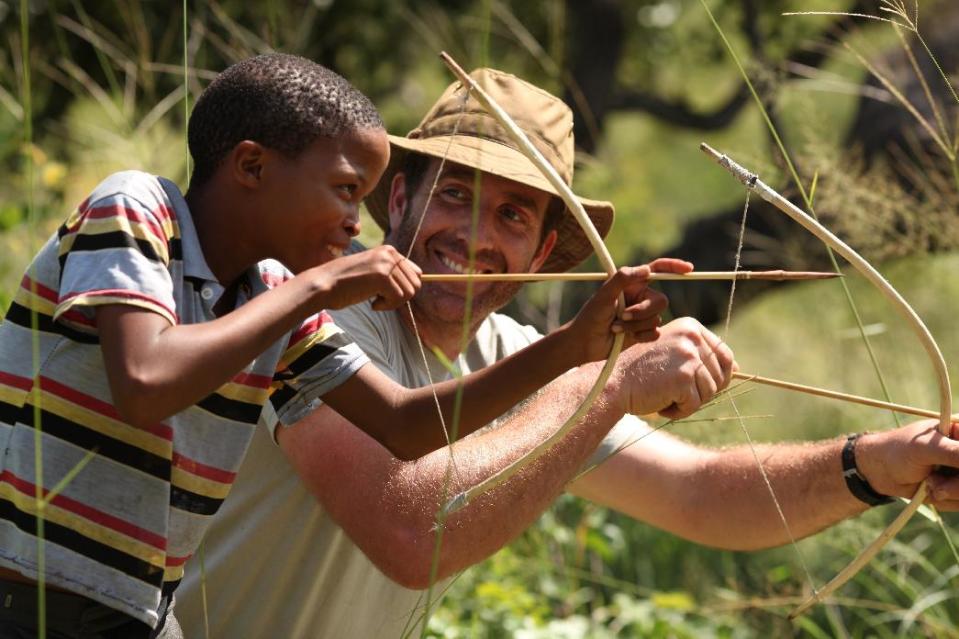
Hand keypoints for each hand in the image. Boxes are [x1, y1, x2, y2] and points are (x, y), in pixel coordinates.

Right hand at [308, 245, 421, 310]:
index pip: (416, 272)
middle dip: (400, 297)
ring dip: (393, 303)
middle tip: (380, 299)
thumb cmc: (345, 283)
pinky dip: (386, 306)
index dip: (404, 288)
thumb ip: (393, 273)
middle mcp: (390, 254)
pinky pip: (398, 300)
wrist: (324, 284)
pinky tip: (372, 303)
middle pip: (415, 284)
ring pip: (409, 293)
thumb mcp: (373, 271)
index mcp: (389, 250)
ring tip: (374, 300)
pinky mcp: (382, 277)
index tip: (386, 293)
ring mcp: (386, 264)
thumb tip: (420, 280)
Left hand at [563, 258, 692, 363]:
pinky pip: (655, 333)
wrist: (585, 343)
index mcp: (633, 283)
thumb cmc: (590, 316)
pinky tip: (624, 337)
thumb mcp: (603, 294)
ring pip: (657, 318)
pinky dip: (640, 335)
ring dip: (636, 325)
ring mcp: (642, 315)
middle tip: (624, 314)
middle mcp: (640, 297)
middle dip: (644, 310)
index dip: (674, 267)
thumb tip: (647, 270)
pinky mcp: (643, 332)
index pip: (657, 270)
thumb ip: (623, 279)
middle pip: (661, 300)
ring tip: (616, 326)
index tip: (688, 269)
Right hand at [613, 317, 736, 418]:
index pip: (725, 354)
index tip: (696, 385)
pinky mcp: (684, 377)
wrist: (612, 382)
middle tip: (674, 392)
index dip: (718, 376)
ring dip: (689, 402)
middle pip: (721, 375)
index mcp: (690, 327)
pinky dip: (679, 411)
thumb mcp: (672, 355)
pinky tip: (660, 404)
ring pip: (709, 392)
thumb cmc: (639, 372)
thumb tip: (738, 368)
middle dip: (701, 391)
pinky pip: (695, 404)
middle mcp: (692, 337)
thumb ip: (702, 357)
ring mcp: (689, 356)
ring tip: (664, 396)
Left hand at [856, 420, 958, 509]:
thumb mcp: (925, 449)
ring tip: (929, 484)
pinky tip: (930, 491)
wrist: (881, 472)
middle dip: (958, 485)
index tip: (957, 469)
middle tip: (936, 484)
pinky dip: (947, 501)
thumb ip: (955, 453)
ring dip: (952, 493)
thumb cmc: (897, 452)